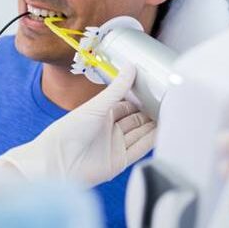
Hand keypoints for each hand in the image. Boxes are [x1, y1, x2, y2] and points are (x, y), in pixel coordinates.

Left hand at [0, 65, 155, 186]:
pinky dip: (151, 141)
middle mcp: (109, 130)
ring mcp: (115, 146)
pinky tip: (163, 131)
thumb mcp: (97, 105)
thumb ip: (117, 88)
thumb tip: (131, 66)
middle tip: (168, 101)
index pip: (126, 105)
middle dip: (150, 112)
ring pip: (140, 133)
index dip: (140, 99)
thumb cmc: (69, 130)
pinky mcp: (119, 162)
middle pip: (136, 120)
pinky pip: (140, 149)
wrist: (57, 160)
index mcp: (101, 115)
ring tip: (171, 114)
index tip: (156, 89)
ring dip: (154, 126)